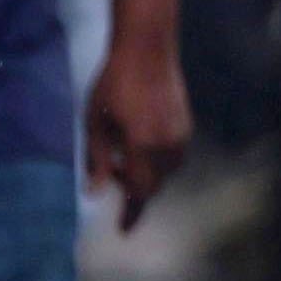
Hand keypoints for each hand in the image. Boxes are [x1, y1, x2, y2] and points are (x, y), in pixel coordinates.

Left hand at [84, 34, 192, 231]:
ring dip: (148, 174)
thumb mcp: (95, 122)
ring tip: (126, 158)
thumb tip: (94, 191)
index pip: (138, 191)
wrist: (147, 50)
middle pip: (154, 184)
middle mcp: (167, 146)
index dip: (131, 213)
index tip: (124, 231)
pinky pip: (174, 156)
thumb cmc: (113, 83)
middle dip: (135, 188)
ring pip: (167, 171)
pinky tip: (143, 143)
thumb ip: (96, 159)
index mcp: (142, 147)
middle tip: (111, 175)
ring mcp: (181, 136)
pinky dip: (159, 160)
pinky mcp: (187, 125)